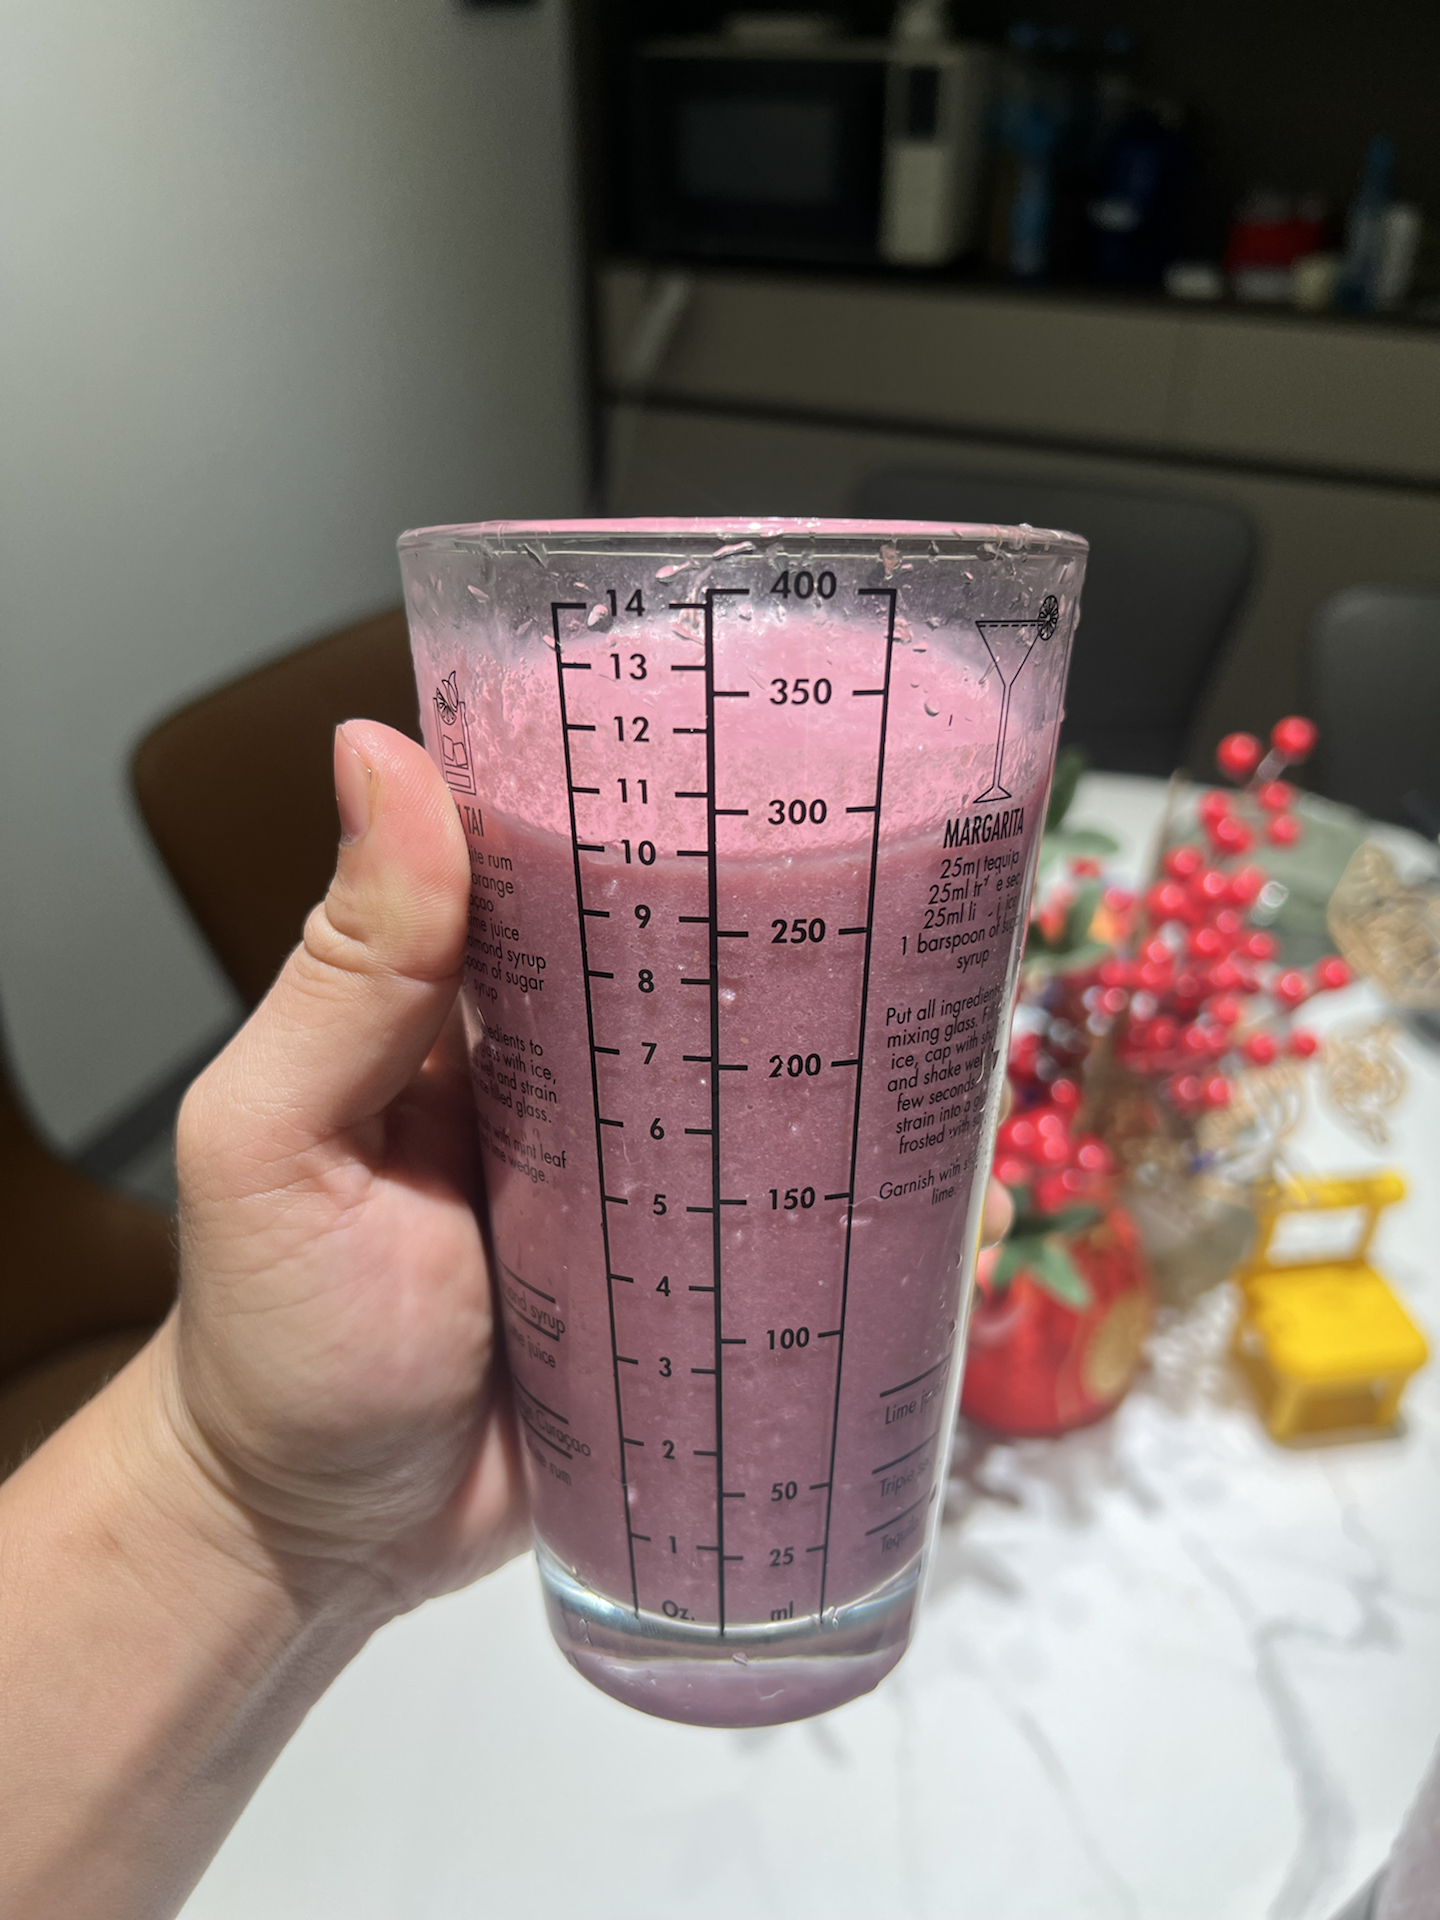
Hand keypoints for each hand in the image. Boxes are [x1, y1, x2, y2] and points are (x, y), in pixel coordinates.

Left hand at [158, 715, 1009, 1612]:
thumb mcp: (278, 1137)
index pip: (597, 864)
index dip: (685, 802)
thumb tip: (377, 751)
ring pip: (780, 1106)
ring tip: (980, 1056)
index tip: (795, 741)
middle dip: (825, 940)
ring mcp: (653, 1189)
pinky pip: (799, 1239)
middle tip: (940, 902)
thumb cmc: (274, 1338)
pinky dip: (876, 1219)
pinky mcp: (700, 1297)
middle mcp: (582, 1079)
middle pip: (719, 980)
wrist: (320, 1545)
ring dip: (869, 1080)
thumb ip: (346, 970)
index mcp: (484, 1008)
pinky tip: (957, 1210)